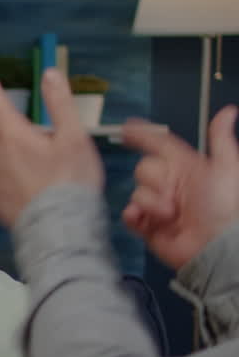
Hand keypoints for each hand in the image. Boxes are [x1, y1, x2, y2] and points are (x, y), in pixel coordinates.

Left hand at [0, 67, 104, 227]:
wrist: (58, 231)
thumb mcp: (74, 137)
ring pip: (6, 160)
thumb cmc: (70, 184)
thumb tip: (49, 74)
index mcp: (11, 136)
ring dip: (22, 163)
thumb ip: (60, 103)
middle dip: (26, 140)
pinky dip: (19, 183)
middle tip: (52, 158)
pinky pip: (5, 182)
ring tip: (48, 180)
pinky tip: (37, 194)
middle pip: (7, 136)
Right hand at [121, 106, 238, 269]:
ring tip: (172, 214)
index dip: (143, 135)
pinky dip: (136, 215)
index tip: (128, 127)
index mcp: (186, 167)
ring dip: (154, 203)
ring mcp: (157, 204)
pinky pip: (129, 213)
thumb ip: (220, 139)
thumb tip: (228, 112)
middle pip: (144, 168)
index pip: (159, 145)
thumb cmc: (224, 207)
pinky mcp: (147, 224)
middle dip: (157, 180)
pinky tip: (150, 219)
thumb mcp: (226, 167)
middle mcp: (170, 184)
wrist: (214, 244)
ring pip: (137, 191)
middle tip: (176, 195)